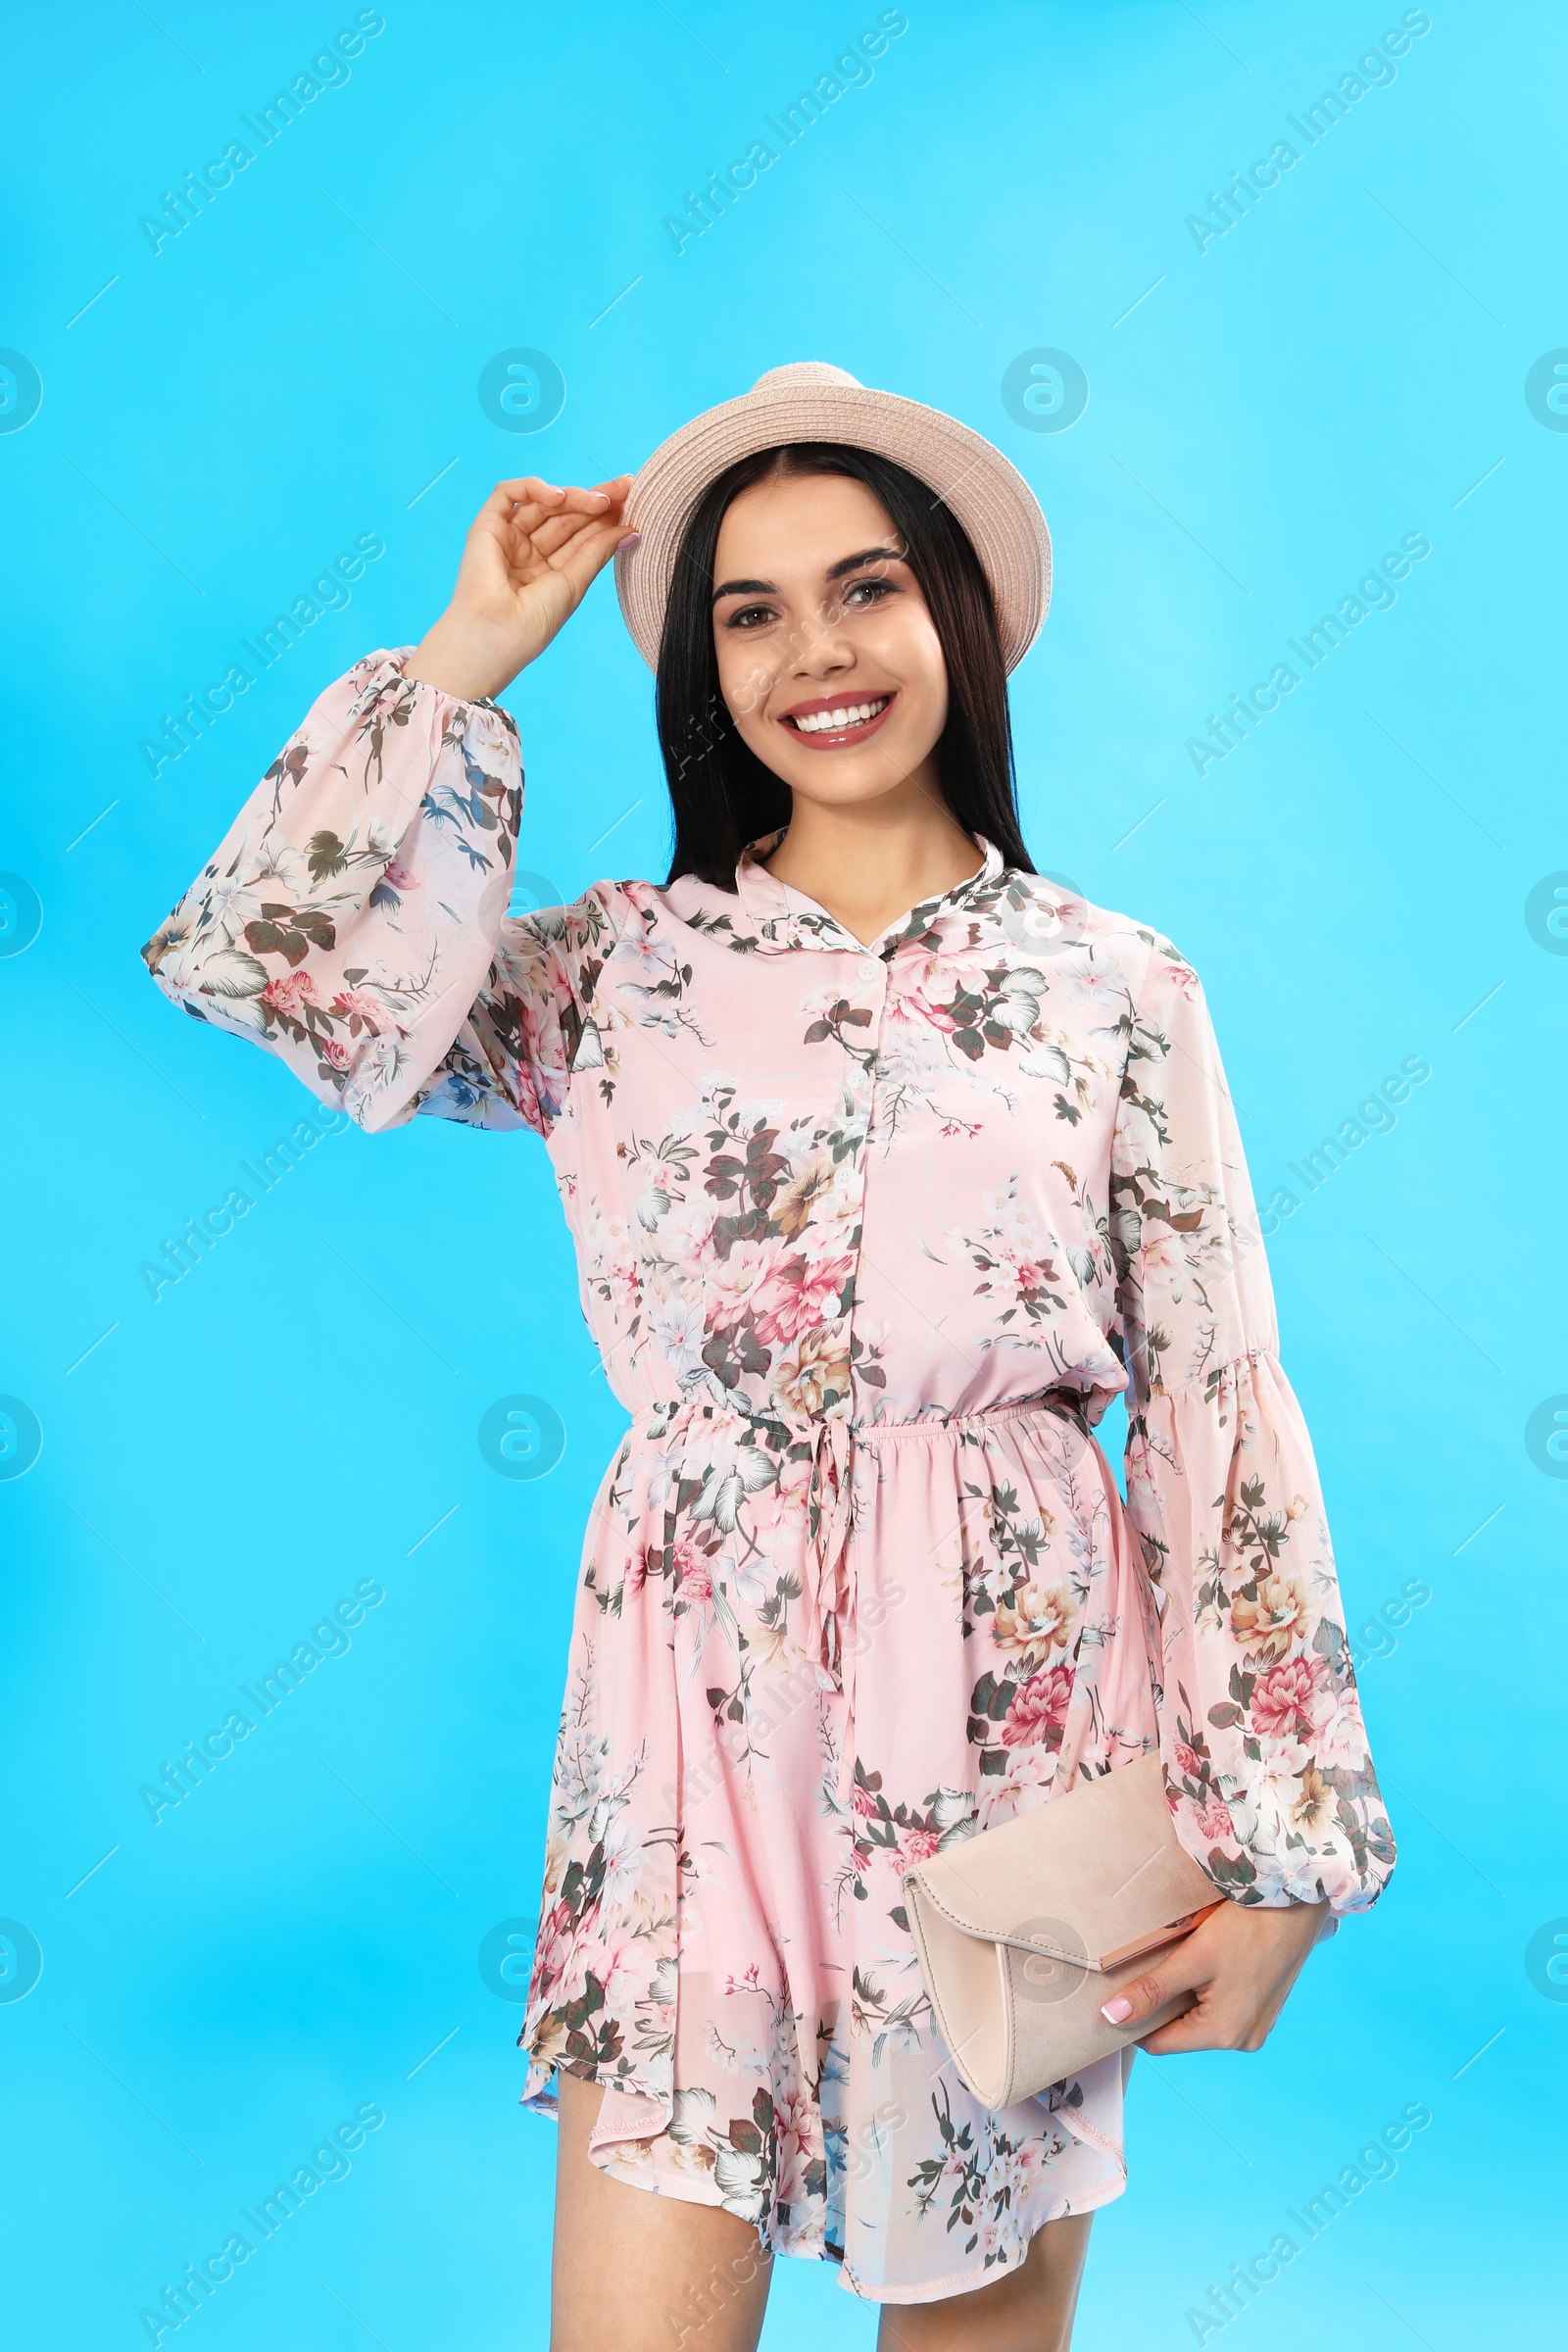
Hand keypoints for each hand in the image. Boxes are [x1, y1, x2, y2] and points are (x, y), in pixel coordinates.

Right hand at [405, 472, 633, 702]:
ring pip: (544, 502)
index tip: (635, 504)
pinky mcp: (487, 526)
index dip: (606, 517)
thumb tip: (630, 529)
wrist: (496, 635)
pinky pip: (508, 494)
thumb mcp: (575, 583)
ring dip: (575, 496)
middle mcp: (528, 552)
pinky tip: (559, 497)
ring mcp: (508, 538)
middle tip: (627, 489)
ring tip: (602, 501)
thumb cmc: (533, 622)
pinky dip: (534, 488)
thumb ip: (598, 551)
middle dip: (597, 500)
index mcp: (549, 570)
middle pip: (566, 515)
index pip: (581, 534)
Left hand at [1101, 1898, 1334, 2053]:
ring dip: (1187, 1992)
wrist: (1297, 1900)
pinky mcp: (1265, 2007)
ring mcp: (1258, 2025)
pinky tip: (1209, 1956)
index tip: (1121, 1988)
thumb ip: (1152, 1991)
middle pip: (1181, 2030)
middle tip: (1157, 1961)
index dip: (1135, 2019)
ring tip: (1187, 1954)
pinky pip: (1223, 2006)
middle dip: (1164, 2001)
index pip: (1159, 2042)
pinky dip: (1208, 1987)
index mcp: (1223, 2034)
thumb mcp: (1193, 1958)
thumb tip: (1110, 2017)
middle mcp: (1243, 2040)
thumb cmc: (1248, 1926)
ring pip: (1201, 2016)